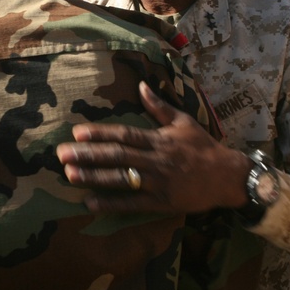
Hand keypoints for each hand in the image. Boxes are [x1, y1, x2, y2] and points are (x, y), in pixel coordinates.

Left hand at [57, 81, 250, 213]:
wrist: (227, 177)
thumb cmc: (204, 147)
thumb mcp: (183, 122)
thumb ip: (159, 106)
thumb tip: (141, 86)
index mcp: (159, 139)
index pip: (125, 135)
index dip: (101, 133)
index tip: (77, 132)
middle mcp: (156, 159)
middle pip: (117, 156)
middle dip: (88, 154)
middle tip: (61, 154)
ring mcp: (158, 182)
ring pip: (121, 179)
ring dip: (93, 177)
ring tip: (69, 174)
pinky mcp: (162, 203)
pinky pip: (132, 204)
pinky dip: (110, 204)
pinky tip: (89, 203)